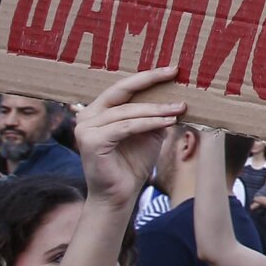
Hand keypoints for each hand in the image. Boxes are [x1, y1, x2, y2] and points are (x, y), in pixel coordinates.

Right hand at [74, 69, 185, 211]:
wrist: (119, 196)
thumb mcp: (148, 132)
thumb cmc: (132, 164)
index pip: (123, 87)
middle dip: (149, 81)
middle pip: (120, 91)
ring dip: (156, 109)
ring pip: (127, 111)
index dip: (146, 77)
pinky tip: (168, 121)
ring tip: (179, 107)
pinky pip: (126, 127)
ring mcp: (85, 128)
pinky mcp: (91, 141)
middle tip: (173, 73)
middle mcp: (87, 115)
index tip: (171, 69)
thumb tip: (176, 94)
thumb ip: (154, 113)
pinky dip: (149, 123)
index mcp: (97, 110)